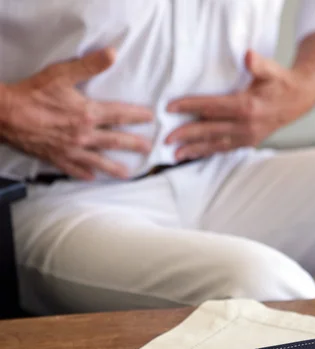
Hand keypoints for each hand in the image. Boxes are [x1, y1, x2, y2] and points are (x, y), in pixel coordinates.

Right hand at [0, 48, 152, 179]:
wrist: (7, 115)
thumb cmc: (33, 93)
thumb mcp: (61, 74)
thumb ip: (89, 65)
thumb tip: (112, 54)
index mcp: (88, 114)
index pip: (119, 115)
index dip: (136, 115)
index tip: (150, 117)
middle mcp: (84, 135)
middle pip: (115, 141)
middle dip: (134, 144)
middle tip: (148, 149)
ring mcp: (71, 150)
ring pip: (99, 161)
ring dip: (114, 168)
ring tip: (127, 174)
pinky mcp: (57, 158)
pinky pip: (75, 169)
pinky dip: (85, 174)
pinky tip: (92, 178)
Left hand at [166, 50, 314, 160]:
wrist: (299, 100)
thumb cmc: (280, 82)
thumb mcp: (271, 69)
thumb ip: (258, 64)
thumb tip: (248, 56)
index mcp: (247, 106)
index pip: (211, 107)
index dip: (189, 106)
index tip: (170, 108)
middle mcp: (245, 126)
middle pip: (209, 130)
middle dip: (186, 135)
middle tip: (166, 139)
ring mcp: (247, 137)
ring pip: (215, 145)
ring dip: (194, 150)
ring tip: (175, 156)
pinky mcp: (248, 143)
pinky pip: (224, 149)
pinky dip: (208, 153)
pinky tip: (195, 155)